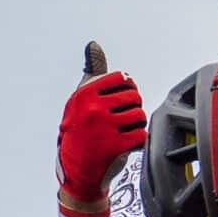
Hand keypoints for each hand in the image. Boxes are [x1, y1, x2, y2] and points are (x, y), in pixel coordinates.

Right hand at [57, 39, 144, 206]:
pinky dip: (137, 142)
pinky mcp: (115, 146)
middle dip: (131, 108)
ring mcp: (104, 128)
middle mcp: (92, 108)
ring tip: (122, 133)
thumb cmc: (80, 130)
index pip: (123, 79)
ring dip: (135, 126)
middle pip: (134, 97)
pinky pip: (141, 135)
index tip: (116, 103)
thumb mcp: (81, 100)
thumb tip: (93, 45)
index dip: (125, 91)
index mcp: (85, 93)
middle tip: (119, 121)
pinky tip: (124, 145)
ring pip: (139, 116)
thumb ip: (92, 73)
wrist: (75, 171)